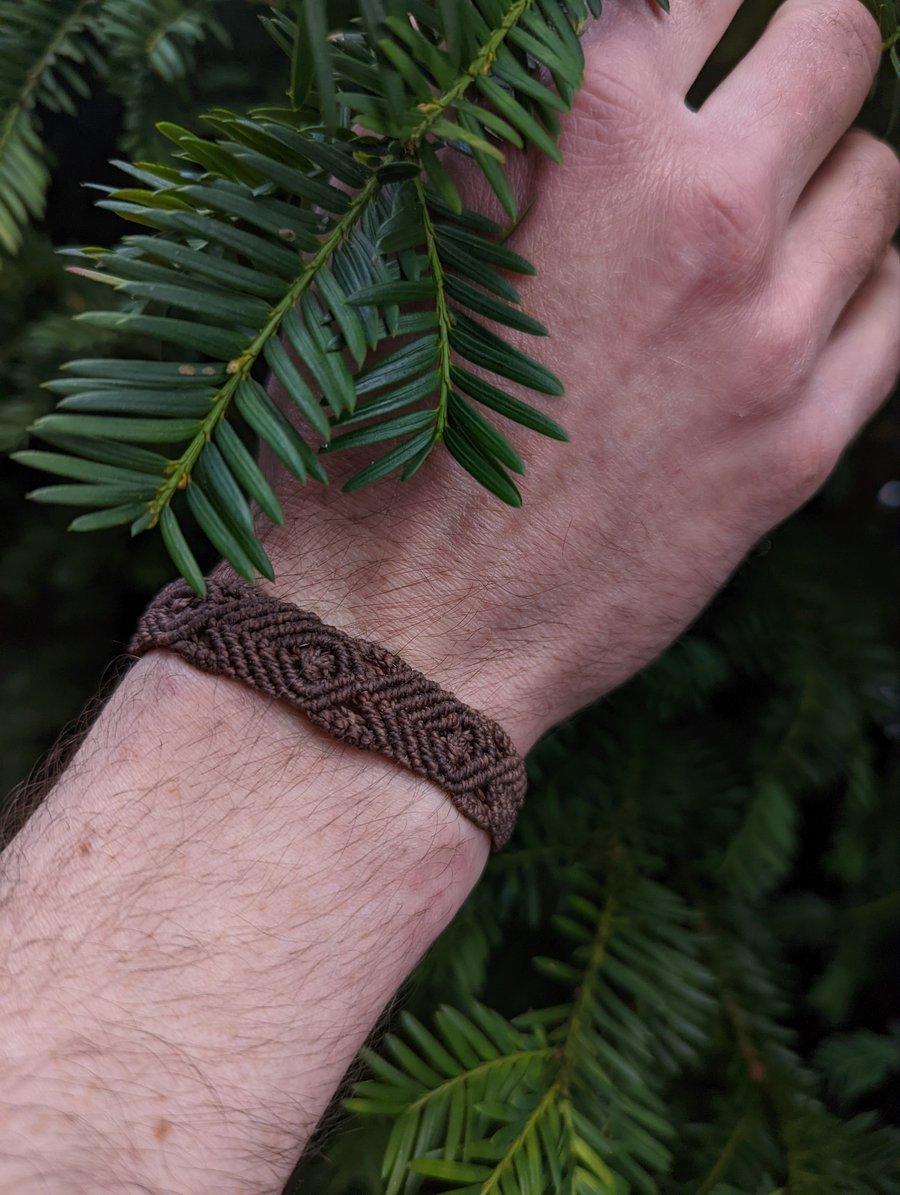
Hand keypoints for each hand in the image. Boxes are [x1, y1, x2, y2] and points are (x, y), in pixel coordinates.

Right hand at [260, 0, 898, 754]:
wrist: (406, 634)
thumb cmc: (367, 445)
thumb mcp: (402, 252)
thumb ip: (497, 132)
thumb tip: (571, 60)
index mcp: (589, 140)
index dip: (683, 9)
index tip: (677, 37)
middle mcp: (704, 215)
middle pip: (834, 39)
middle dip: (798, 42)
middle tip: (756, 87)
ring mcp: (768, 334)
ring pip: (878, 177)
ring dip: (831, 172)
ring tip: (772, 214)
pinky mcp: (798, 445)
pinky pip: (896, 307)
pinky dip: (866, 280)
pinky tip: (811, 300)